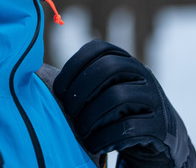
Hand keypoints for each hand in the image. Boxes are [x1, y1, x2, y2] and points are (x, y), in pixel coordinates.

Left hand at [53, 40, 195, 167]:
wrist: (158, 137)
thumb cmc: (117, 111)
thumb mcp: (103, 89)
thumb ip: (81, 79)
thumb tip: (35, 70)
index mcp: (124, 60)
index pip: (97, 49)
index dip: (74, 66)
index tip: (59, 90)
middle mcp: (142, 73)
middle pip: (108, 68)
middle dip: (81, 90)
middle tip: (69, 111)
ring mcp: (154, 98)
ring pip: (117, 97)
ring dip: (91, 117)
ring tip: (81, 132)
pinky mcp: (160, 125)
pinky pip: (129, 128)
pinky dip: (106, 139)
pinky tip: (96, 146)